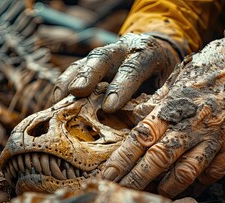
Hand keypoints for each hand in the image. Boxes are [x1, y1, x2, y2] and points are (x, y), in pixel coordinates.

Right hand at [52, 33, 179, 112]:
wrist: (159, 52)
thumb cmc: (164, 77)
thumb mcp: (167, 86)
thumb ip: (154, 101)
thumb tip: (141, 131)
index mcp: (148, 54)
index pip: (133, 69)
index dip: (121, 87)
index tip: (109, 107)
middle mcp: (124, 49)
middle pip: (104, 57)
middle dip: (90, 74)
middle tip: (78, 92)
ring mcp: (107, 53)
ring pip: (86, 61)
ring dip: (71, 79)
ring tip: (59, 99)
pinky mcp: (93, 60)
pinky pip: (77, 68)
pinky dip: (65, 82)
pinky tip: (57, 98)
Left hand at [101, 36, 224, 197]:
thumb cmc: (215, 65)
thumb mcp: (181, 76)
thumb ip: (158, 99)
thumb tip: (135, 114)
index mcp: (174, 106)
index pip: (141, 138)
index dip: (122, 159)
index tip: (107, 174)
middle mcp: (192, 125)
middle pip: (158, 159)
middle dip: (136, 180)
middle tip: (120, 192)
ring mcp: (215, 137)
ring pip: (187, 171)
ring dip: (169, 187)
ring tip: (156, 195)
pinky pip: (216, 170)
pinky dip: (202, 181)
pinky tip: (193, 186)